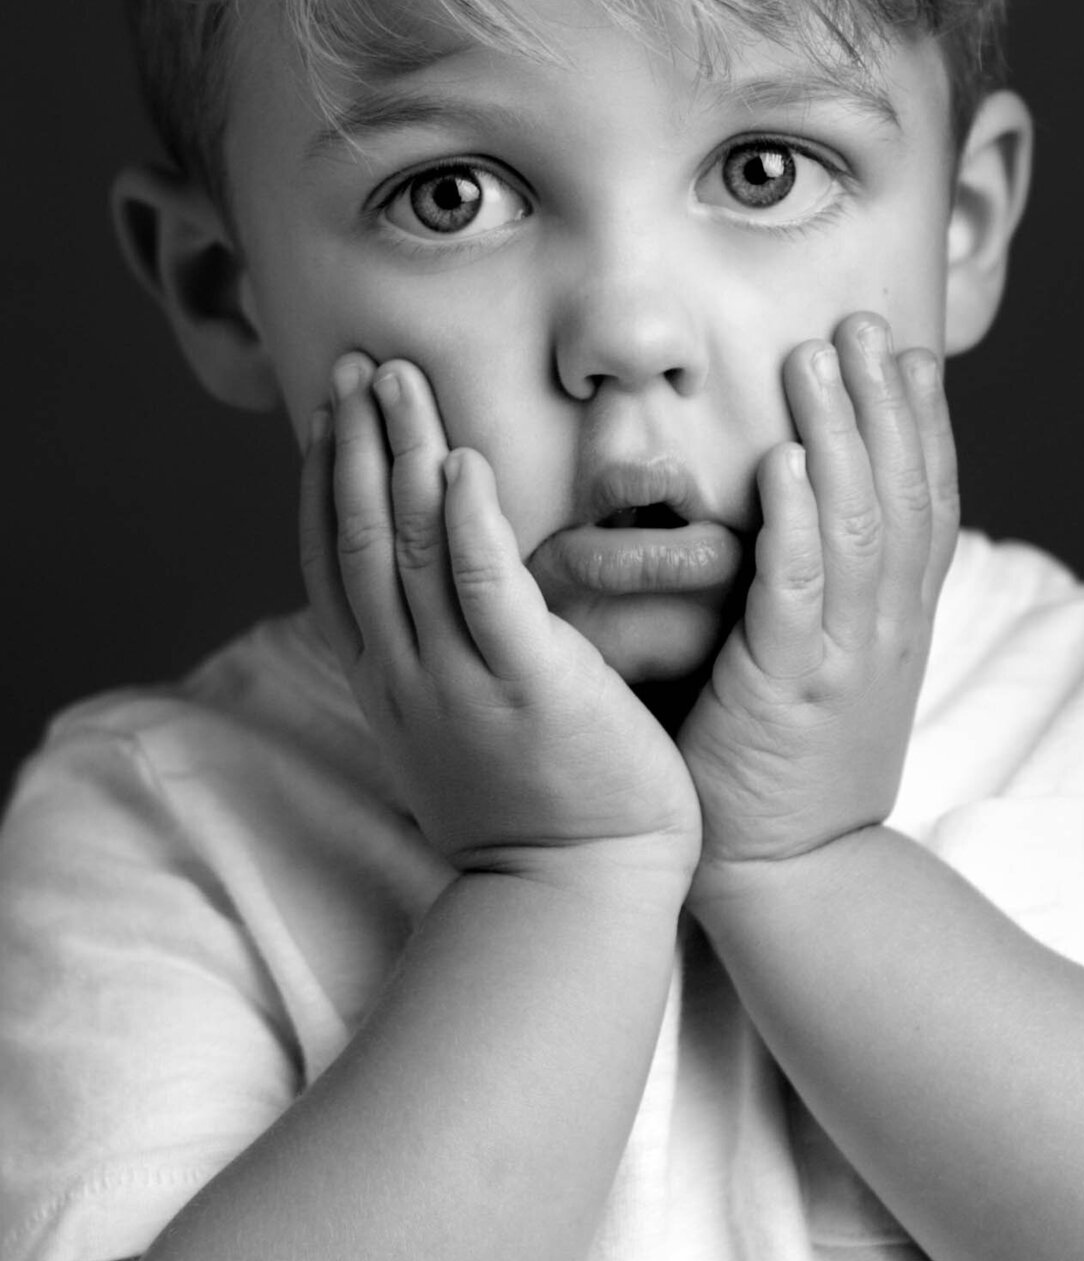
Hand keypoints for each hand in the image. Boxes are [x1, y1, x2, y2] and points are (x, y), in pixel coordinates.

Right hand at [299, 353, 700, 877]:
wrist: (578, 893)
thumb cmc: (534, 807)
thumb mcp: (453, 729)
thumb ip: (434, 660)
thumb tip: (423, 603)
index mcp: (390, 683)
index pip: (335, 565)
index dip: (328, 483)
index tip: (332, 415)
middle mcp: (409, 676)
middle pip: (362, 539)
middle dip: (357, 446)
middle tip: (357, 367)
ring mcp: (462, 681)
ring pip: (411, 550)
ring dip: (402, 456)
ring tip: (400, 380)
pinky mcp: (529, 685)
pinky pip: (485, 590)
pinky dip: (467, 522)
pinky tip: (462, 461)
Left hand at [677, 313, 958, 888]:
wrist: (791, 876)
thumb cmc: (790, 764)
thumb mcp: (836, 671)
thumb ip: (831, 598)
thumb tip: (811, 521)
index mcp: (898, 623)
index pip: (925, 503)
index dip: (921, 424)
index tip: (905, 355)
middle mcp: (886, 629)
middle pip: (900, 493)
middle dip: (881, 403)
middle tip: (861, 325)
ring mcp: (843, 657)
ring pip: (854, 524)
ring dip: (837, 435)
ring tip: (816, 359)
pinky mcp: (788, 688)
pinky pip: (798, 591)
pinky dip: (795, 522)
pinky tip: (782, 462)